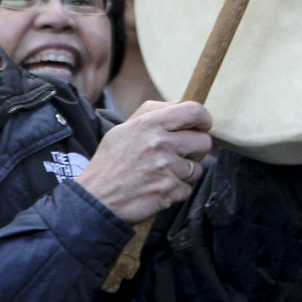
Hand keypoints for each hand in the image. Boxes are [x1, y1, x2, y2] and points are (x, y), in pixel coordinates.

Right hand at [75, 100, 212, 222]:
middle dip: (195, 150)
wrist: (97, 198)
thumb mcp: (124, 129)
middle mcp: (159, 143)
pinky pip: (187, 189)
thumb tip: (179, 104)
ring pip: (198, 168)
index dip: (204, 119)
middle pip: (203, 141)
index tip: (201, 127)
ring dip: (185, 173)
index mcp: (149, 123)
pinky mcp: (169, 190)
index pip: (194, 111)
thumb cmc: (110, 163)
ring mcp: (165, 168)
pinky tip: (158, 188)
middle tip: (180, 155)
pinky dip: (176, 190)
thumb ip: (151, 113)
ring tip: (163, 173)